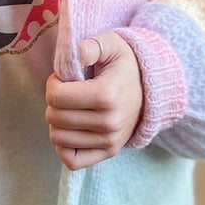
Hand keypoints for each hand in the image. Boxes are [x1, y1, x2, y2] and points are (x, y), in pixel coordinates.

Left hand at [44, 32, 144, 170]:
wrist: (151, 88)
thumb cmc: (125, 65)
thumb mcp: (111, 44)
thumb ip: (90, 46)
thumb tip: (75, 53)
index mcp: (106, 95)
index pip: (56, 96)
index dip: (53, 83)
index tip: (64, 78)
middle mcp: (108, 122)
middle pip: (54, 117)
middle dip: (54, 102)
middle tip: (68, 92)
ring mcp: (109, 141)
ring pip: (57, 138)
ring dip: (58, 122)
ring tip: (72, 108)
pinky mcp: (108, 153)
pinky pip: (72, 160)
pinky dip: (64, 146)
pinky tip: (72, 129)